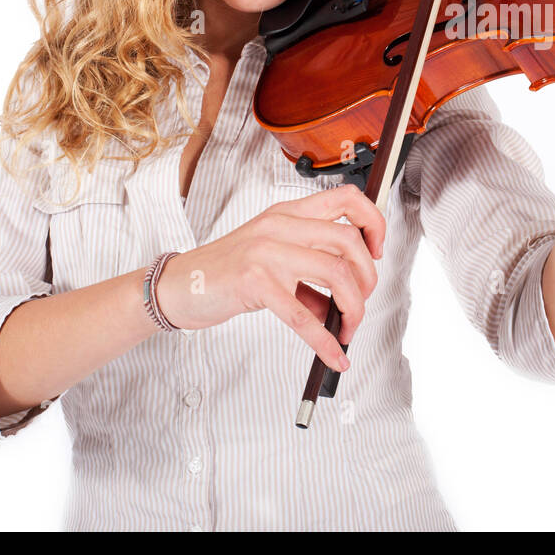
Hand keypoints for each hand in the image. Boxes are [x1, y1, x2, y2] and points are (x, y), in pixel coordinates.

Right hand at [155, 185, 384, 371]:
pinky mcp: (255, 282)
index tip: (377, 251)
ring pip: (335, 272)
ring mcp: (267, 251)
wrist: (178, 285)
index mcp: (287, 213)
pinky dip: (324, 341)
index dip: (373, 222)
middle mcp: (280, 225)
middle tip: (362, 301)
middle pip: (349, 240)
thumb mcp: (272, 260)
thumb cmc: (226, 272)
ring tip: (348, 327)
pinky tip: (334, 355)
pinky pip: (303, 315)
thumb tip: (344, 306)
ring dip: (353, 307)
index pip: (346, 198)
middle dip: (368, 277)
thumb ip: (309, 275)